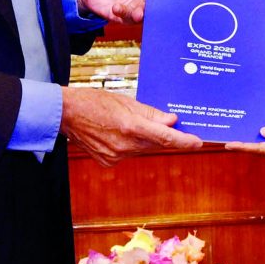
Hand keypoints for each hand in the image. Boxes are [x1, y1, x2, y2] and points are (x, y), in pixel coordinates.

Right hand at [60, 87, 202, 166]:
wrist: (66, 114)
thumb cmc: (94, 102)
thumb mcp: (126, 101)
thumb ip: (150, 114)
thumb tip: (171, 121)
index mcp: (131, 126)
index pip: (165, 137)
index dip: (184, 141)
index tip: (198, 142)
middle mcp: (125, 145)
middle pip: (155, 144)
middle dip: (163, 135)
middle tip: (170, 125)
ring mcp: (116, 156)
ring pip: (142, 149)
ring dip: (144, 139)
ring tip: (130, 123)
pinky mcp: (108, 162)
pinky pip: (129, 153)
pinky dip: (130, 144)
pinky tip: (118, 132)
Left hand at [77, 0, 166, 22]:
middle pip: (156, 3)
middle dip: (155, 6)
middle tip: (152, 5)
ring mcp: (134, 6)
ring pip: (145, 14)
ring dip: (141, 14)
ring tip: (137, 13)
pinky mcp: (124, 16)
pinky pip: (129, 19)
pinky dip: (124, 14)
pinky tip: (116, 7)